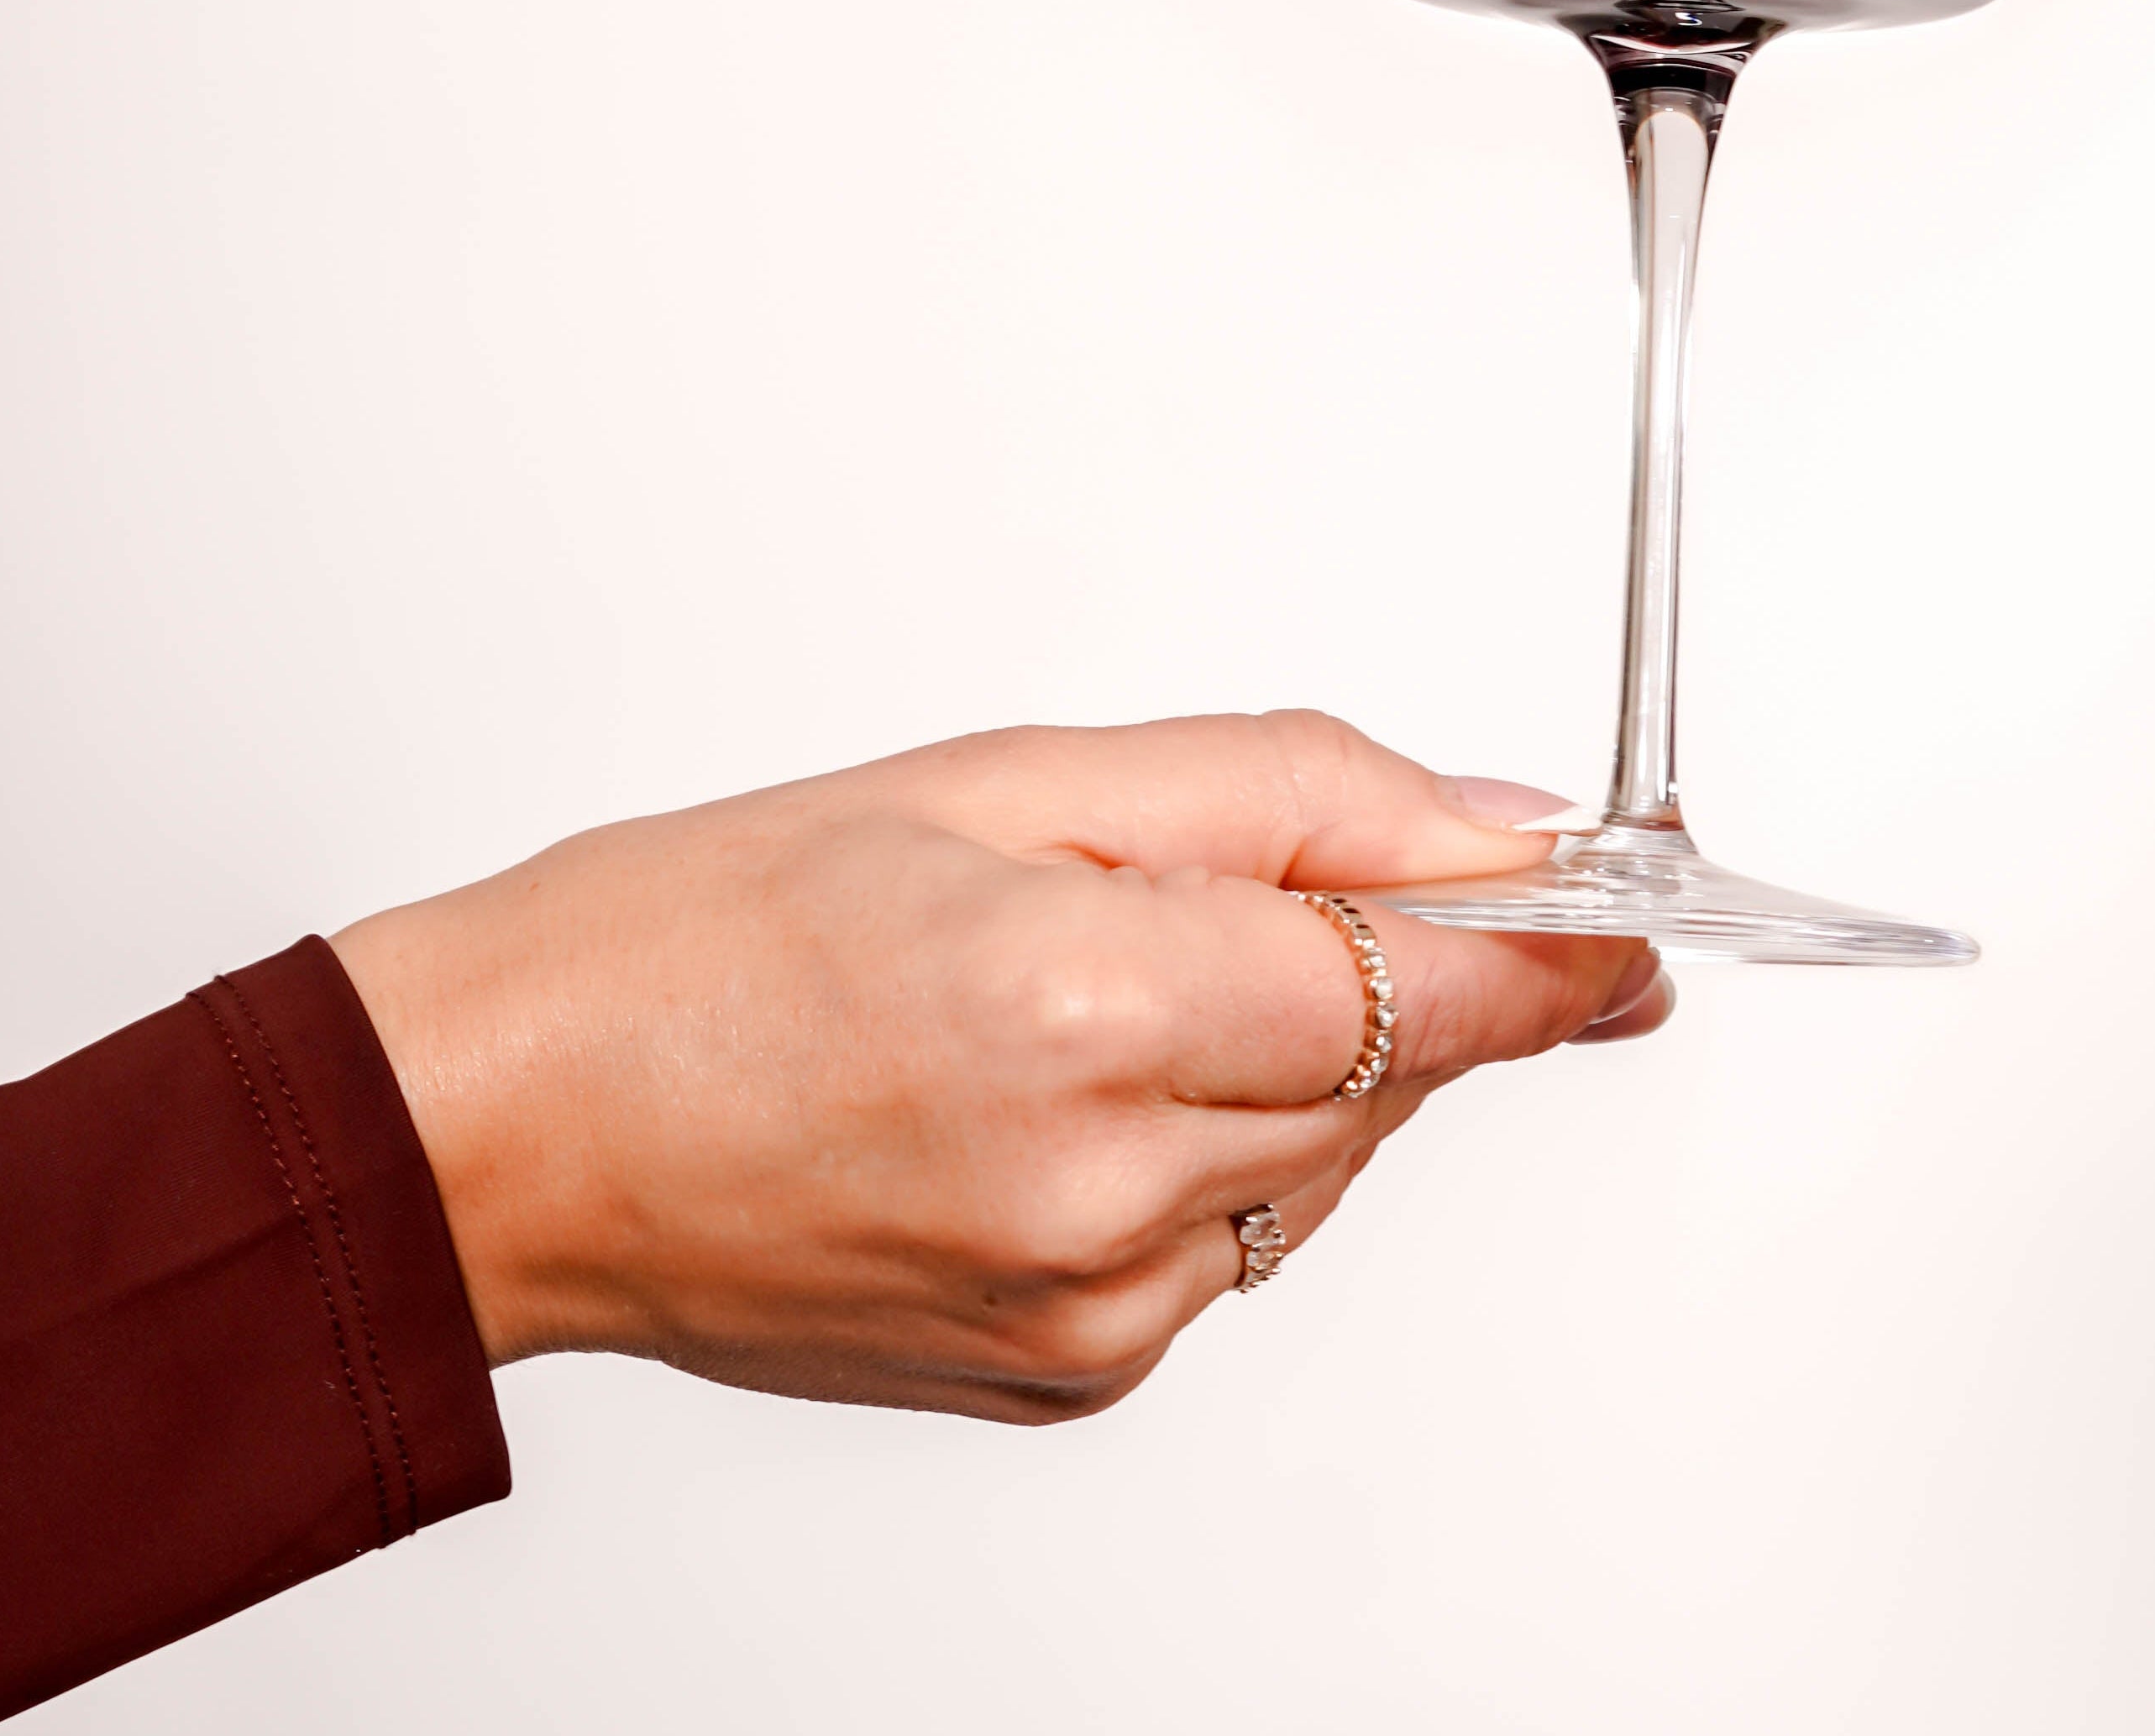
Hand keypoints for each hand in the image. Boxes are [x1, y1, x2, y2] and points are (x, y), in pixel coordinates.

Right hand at [332, 711, 1668, 1423]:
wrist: (512, 1123)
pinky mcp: (1061, 1380)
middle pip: (1391, 1072)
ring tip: (1106, 972)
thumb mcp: (1001, 773)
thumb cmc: (704, 926)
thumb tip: (1488, 823)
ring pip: (1318, 1161)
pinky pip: (1226, 1246)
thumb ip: (1277, 793)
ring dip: (1290, 1059)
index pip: (1427, 984)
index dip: (1558, 949)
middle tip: (1284, 881)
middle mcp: (1102, 1188)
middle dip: (1393, 969)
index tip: (1642, 925)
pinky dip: (1204, 1150)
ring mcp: (1084, 1311)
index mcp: (1085, 1004)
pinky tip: (1065, 1082)